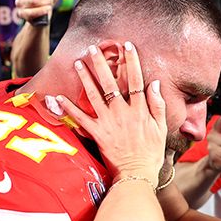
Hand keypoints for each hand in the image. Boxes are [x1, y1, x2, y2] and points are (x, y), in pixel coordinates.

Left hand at [55, 42, 167, 178]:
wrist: (137, 174)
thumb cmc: (151, 153)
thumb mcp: (161, 128)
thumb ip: (158, 105)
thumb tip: (154, 84)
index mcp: (140, 110)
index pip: (136, 80)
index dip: (132, 61)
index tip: (127, 45)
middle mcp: (122, 112)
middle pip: (110, 83)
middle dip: (102, 63)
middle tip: (93, 48)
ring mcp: (108, 122)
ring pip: (94, 95)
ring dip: (85, 78)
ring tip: (78, 62)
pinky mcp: (97, 134)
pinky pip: (80, 119)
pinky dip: (68, 108)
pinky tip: (58, 96)